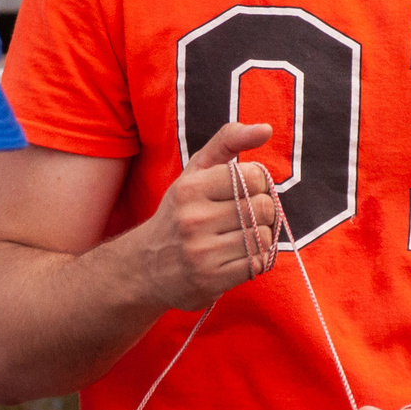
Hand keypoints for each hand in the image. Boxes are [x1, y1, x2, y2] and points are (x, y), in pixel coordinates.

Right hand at [131, 122, 278, 311]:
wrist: (144, 267)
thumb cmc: (179, 214)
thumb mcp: (195, 172)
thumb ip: (227, 142)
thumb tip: (266, 129)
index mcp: (191, 188)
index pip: (254, 177)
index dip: (257, 185)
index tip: (243, 192)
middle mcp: (193, 219)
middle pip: (263, 207)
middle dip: (262, 212)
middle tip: (245, 218)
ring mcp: (201, 252)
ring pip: (264, 237)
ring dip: (260, 238)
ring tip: (239, 239)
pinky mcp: (210, 280)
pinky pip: (257, 263)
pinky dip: (256, 260)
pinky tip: (237, 257)